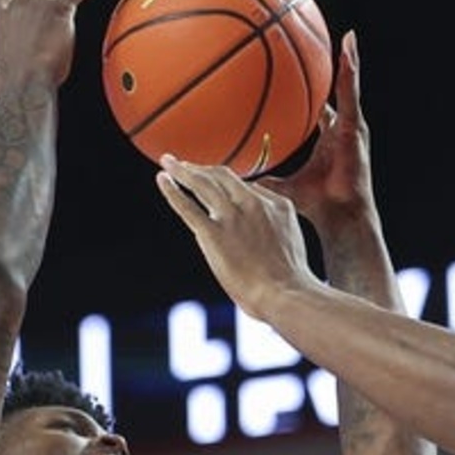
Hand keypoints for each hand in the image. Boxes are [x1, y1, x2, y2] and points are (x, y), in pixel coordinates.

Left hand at [154, 157, 319, 319]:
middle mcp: (252, 203)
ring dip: (182, 170)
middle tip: (184, 165)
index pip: (245, 186)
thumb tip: (261, 221)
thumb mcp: (292, 240)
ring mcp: (231, 217)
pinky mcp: (212, 234)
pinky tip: (162, 178)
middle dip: (201, 168)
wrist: (285, 293)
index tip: (212, 184)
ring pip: (202, 184)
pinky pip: (187, 207)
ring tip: (168, 161)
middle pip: (222, 176)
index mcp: (276, 204)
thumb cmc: (290, 278)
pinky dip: (171, 191)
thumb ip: (275, 224)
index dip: (225, 183)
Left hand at [269, 32, 375, 230]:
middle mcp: (341, 130)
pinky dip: (351, 74)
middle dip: (336, 69)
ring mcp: (352, 129)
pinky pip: (352, 95)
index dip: (315, 92)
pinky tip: (348, 53)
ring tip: (349, 37)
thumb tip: (234, 176)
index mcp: (327, 140)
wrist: (339, 214)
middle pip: (339, 92)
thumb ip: (262, 178)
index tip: (306, 73)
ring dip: (350, 63)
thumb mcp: (282, 186)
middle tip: (330, 44)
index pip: (321, 110)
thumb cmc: (315, 204)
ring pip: (350, 88)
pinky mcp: (356, 129)